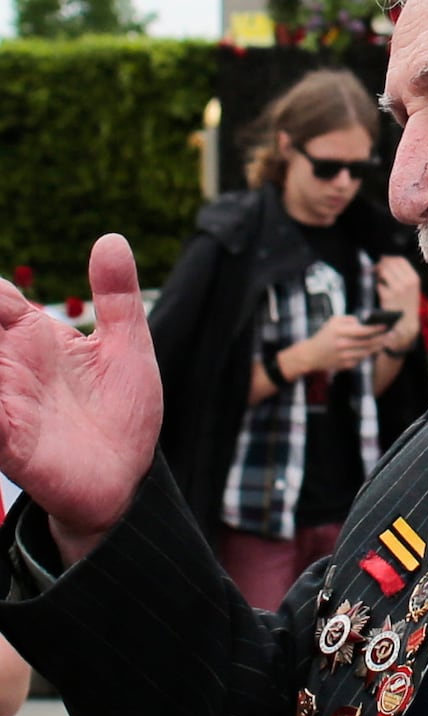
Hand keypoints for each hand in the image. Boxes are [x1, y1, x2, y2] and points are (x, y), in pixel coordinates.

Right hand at [0, 234, 161, 563]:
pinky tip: (3, 397)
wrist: (128, 477)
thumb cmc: (121, 411)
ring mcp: (5, 400)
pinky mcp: (8, 440)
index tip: (2, 294)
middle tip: (1, 313)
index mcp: (33, 336)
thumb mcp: (127, 344)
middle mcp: (9, 364)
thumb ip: (117, 295)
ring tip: (2, 350)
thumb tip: (113, 238)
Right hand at [298, 315, 389, 373]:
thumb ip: (350, 319)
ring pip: (367, 352)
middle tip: (390, 334)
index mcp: (340, 331)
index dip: (376, 328)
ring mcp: (344, 356)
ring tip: (384, 341)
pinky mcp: (345, 365)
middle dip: (380, 338)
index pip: (363, 330)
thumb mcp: (334, 321)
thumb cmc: (324, 335)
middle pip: (368, 342)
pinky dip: (368, 354)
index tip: (385, 325)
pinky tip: (373, 349)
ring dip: (377, 347)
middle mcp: (342, 344)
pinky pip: (361, 359)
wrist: (311, 355)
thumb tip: (365, 322)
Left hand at [374, 256, 420, 348]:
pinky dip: (375, 285)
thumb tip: (383, 258)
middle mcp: (408, 282)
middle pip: (390, 263)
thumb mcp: (410, 287)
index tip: (383, 262)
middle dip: (381, 265)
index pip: (399, 260)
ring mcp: (398, 289)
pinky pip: (378, 284)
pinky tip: (378, 290)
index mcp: (414, 279)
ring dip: (376, 273)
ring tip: (375, 278)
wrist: (406, 324)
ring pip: (383, 271)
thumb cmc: (405, 304)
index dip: (389, 259)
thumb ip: (401, 274)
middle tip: (376, 269)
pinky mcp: (388, 297)